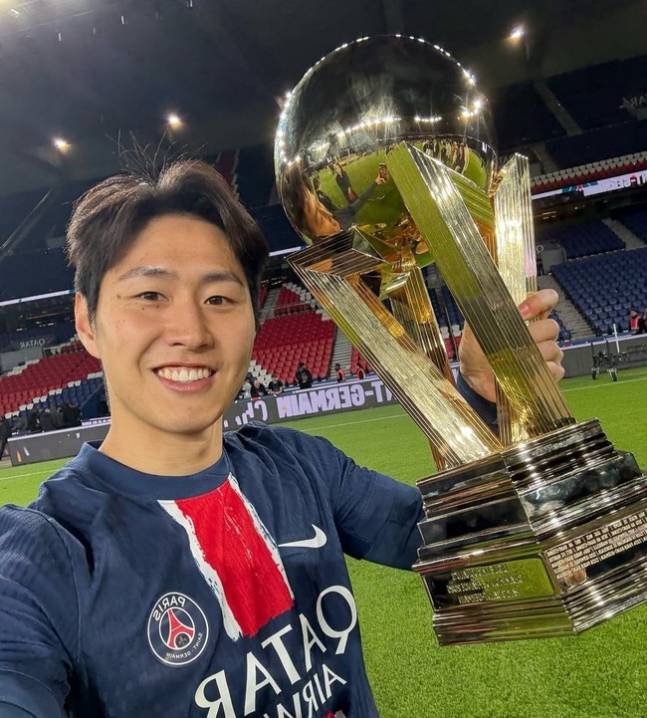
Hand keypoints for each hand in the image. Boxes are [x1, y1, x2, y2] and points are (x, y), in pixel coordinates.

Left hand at [458, 288, 564, 402]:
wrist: (474, 378)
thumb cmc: (476, 351)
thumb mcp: (474, 329)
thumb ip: (485, 311)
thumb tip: (497, 299)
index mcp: (526, 317)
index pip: (547, 299)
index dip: (540, 301)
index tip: (522, 311)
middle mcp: (540, 333)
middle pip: (551, 327)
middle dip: (531, 335)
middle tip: (511, 344)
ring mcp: (547, 354)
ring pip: (553, 349)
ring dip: (532, 356)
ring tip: (511, 362)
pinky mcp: (548, 374)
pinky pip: (554, 370)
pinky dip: (538, 373)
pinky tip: (521, 374)